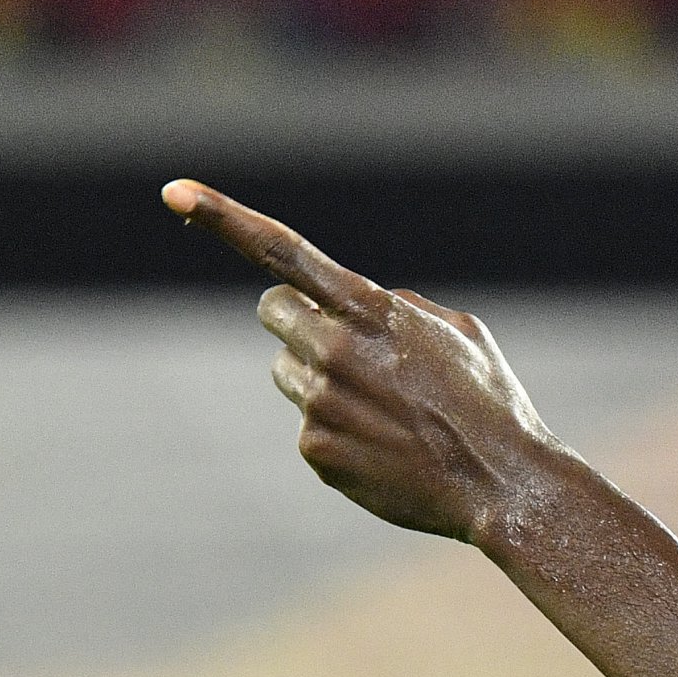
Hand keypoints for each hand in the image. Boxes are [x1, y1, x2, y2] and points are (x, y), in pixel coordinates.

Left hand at [163, 179, 566, 542]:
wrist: (503, 484)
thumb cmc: (490, 403)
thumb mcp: (458, 333)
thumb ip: (396, 308)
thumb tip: (354, 307)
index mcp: (372, 311)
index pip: (282, 252)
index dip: (223, 218)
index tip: (174, 192)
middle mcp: (336, 351)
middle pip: (273, 310)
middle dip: (299, 319)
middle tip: (345, 344)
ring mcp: (321, 403)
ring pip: (288, 370)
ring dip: (321, 378)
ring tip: (382, 407)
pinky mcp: (315, 450)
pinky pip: (308, 425)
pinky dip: (340, 431)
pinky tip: (386, 447)